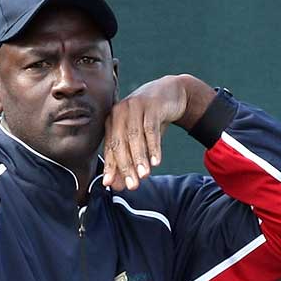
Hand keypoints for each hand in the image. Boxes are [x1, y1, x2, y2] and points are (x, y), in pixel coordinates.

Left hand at [102, 74, 213, 191]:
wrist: (170, 93)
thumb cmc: (150, 119)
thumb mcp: (139, 140)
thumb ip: (129, 161)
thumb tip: (117, 186)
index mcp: (112, 121)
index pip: (109, 148)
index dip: (111, 167)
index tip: (112, 185)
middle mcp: (119, 112)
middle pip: (120, 143)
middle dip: (126, 166)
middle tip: (132, 186)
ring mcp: (134, 107)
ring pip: (134, 137)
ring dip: (139, 158)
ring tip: (144, 176)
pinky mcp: (151, 105)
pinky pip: (151, 128)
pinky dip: (154, 146)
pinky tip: (156, 162)